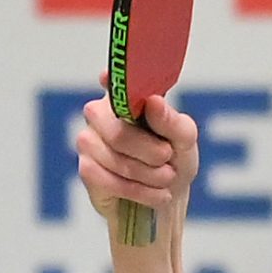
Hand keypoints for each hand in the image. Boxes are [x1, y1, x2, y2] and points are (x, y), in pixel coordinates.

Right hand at [74, 93, 197, 227]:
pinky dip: (139, 191)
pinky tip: (156, 194)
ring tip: (166, 178)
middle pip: (117, 133)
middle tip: (168, 158)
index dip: (109, 80)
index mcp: (124, 96)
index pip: (110, 81)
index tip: (107, 77)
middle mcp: (99, 114)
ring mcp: (89, 141)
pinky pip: (108, 181)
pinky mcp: (87, 169)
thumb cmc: (174, 158)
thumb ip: (171, 121)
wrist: (169, 195)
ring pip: (115, 160)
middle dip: (151, 152)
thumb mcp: (184, 140)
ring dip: (150, 175)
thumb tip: (152, 102)